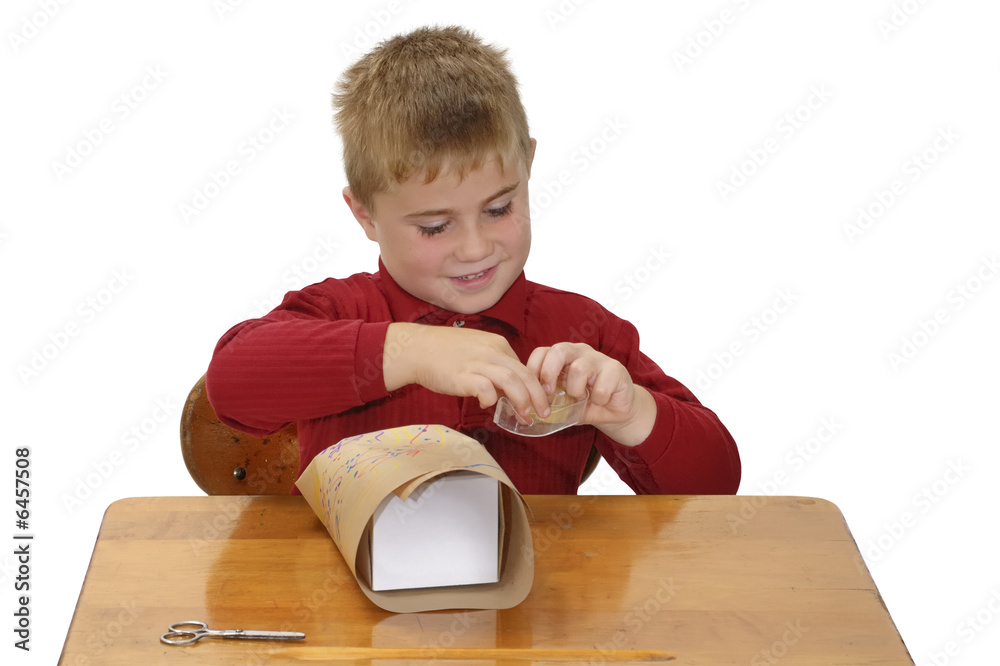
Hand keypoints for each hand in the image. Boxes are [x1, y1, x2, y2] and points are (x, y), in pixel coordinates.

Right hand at [382, 323, 550, 417]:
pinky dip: (491, 398)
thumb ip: (494, 363)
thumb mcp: (476, 349)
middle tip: (542, 413)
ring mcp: (477, 363)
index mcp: (497, 344)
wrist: (416, 348)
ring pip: (511, 380)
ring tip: (524, 416)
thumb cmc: (444, 352)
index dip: (534, 387)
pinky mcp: (462, 376)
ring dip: (522, 400)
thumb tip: (507, 385)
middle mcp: (491, 351)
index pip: (523, 367)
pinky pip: (485, 388)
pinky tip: (488, 405)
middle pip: (524, 374)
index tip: (537, 403)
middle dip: (537, 396)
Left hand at [526, 342, 655, 445]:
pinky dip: (598, 399)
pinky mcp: (616, 369)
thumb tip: (526, 408)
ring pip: (579, 369)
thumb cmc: (586, 404)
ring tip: (582, 398)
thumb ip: (547, 400)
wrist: (617, 412)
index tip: (533, 391)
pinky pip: (601, 386)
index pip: (542, 352)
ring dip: (576, 390)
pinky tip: (601, 401)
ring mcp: (599, 359)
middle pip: (559, 350)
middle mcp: (580, 352)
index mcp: (563, 357)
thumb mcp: (563, 403)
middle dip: (549, 373)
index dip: (533, 369)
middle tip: (550, 393)